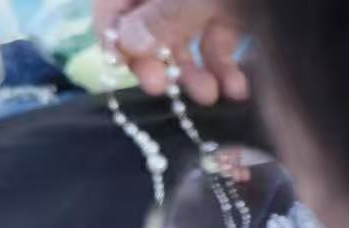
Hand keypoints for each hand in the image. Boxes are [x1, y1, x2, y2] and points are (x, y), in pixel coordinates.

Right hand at [94, 0, 247, 104]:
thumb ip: (165, 15)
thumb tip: (128, 43)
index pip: (112, 4)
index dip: (112, 35)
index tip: (119, 67)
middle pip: (146, 26)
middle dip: (155, 62)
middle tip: (160, 88)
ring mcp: (202, 1)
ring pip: (183, 41)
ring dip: (192, 74)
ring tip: (209, 96)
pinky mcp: (234, 11)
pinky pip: (218, 42)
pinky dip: (224, 68)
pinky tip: (236, 89)